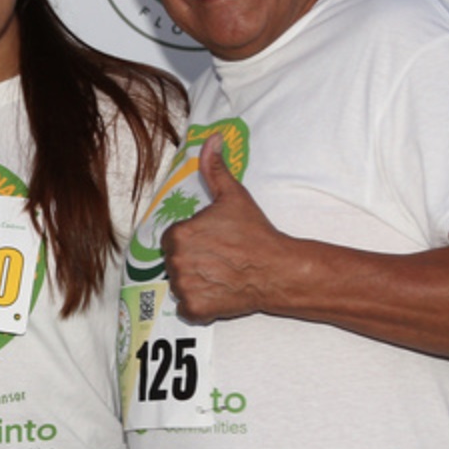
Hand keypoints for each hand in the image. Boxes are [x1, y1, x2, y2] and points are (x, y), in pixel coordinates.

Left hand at [163, 136, 287, 323]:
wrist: (276, 269)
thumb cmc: (254, 233)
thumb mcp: (233, 197)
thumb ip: (215, 169)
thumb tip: (211, 139)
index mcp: (178, 234)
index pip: (172, 239)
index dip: (192, 241)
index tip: (211, 242)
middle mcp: (175, 262)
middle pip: (174, 262)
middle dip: (192, 261)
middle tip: (219, 258)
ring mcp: (184, 287)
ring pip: (180, 285)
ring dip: (196, 282)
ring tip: (221, 274)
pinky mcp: (194, 309)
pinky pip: (187, 308)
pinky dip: (199, 305)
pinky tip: (219, 293)